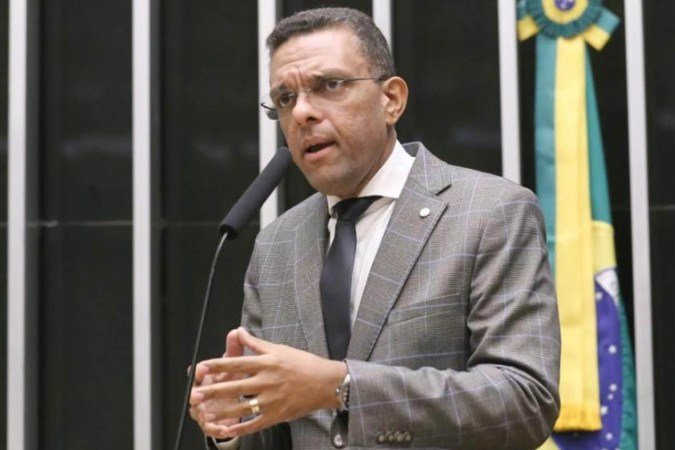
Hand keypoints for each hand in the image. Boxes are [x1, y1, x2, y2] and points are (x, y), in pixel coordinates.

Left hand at [189, 327, 346, 438]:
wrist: (325, 383)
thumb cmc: (302, 363)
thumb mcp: (278, 348)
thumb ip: (255, 343)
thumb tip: (238, 331)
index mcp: (267, 362)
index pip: (237, 363)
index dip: (217, 366)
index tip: (200, 368)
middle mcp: (267, 381)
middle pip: (235, 386)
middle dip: (213, 391)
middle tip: (194, 395)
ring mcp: (272, 400)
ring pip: (242, 407)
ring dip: (222, 412)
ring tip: (205, 414)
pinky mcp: (277, 415)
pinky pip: (255, 423)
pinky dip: (240, 428)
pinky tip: (227, 430)